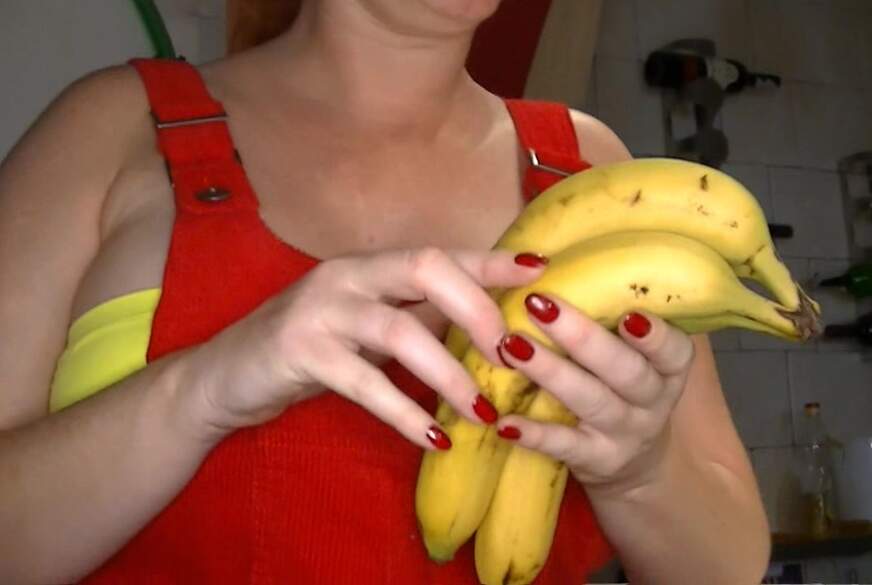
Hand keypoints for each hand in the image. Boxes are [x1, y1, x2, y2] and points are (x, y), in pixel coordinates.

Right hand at [182, 247, 548, 448]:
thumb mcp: (366, 329)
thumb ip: (416, 319)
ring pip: (399, 330)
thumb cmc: (309, 349)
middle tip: (512, 354)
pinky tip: (435, 438)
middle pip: (426, 269)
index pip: (440, 253)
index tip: (539, 267)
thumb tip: (484, 326)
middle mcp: (347, 275)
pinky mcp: (298, 350)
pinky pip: (364, 384)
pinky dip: (405, 412)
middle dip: (478, 308)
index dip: (490, 260)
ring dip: (449, 373)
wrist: (226, 376)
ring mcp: (320, 309)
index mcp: (370, 267)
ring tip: (483, 411)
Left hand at [494, 293, 695, 490]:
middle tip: (538, 304)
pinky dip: (535, 434)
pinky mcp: (595, 460)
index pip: (673, 349)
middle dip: (582, 337)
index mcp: (668, 365)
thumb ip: (612, 310)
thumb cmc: (622, 382)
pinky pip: (565, 446)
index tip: (629, 313)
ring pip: (591, 401)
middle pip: (624, 370)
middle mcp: (652, 398)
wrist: (633, 462)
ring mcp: (625, 432)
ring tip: (510, 346)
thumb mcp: (635, 352)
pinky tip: (505, 422)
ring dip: (550, 372)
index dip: (655, 335)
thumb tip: (555, 253)